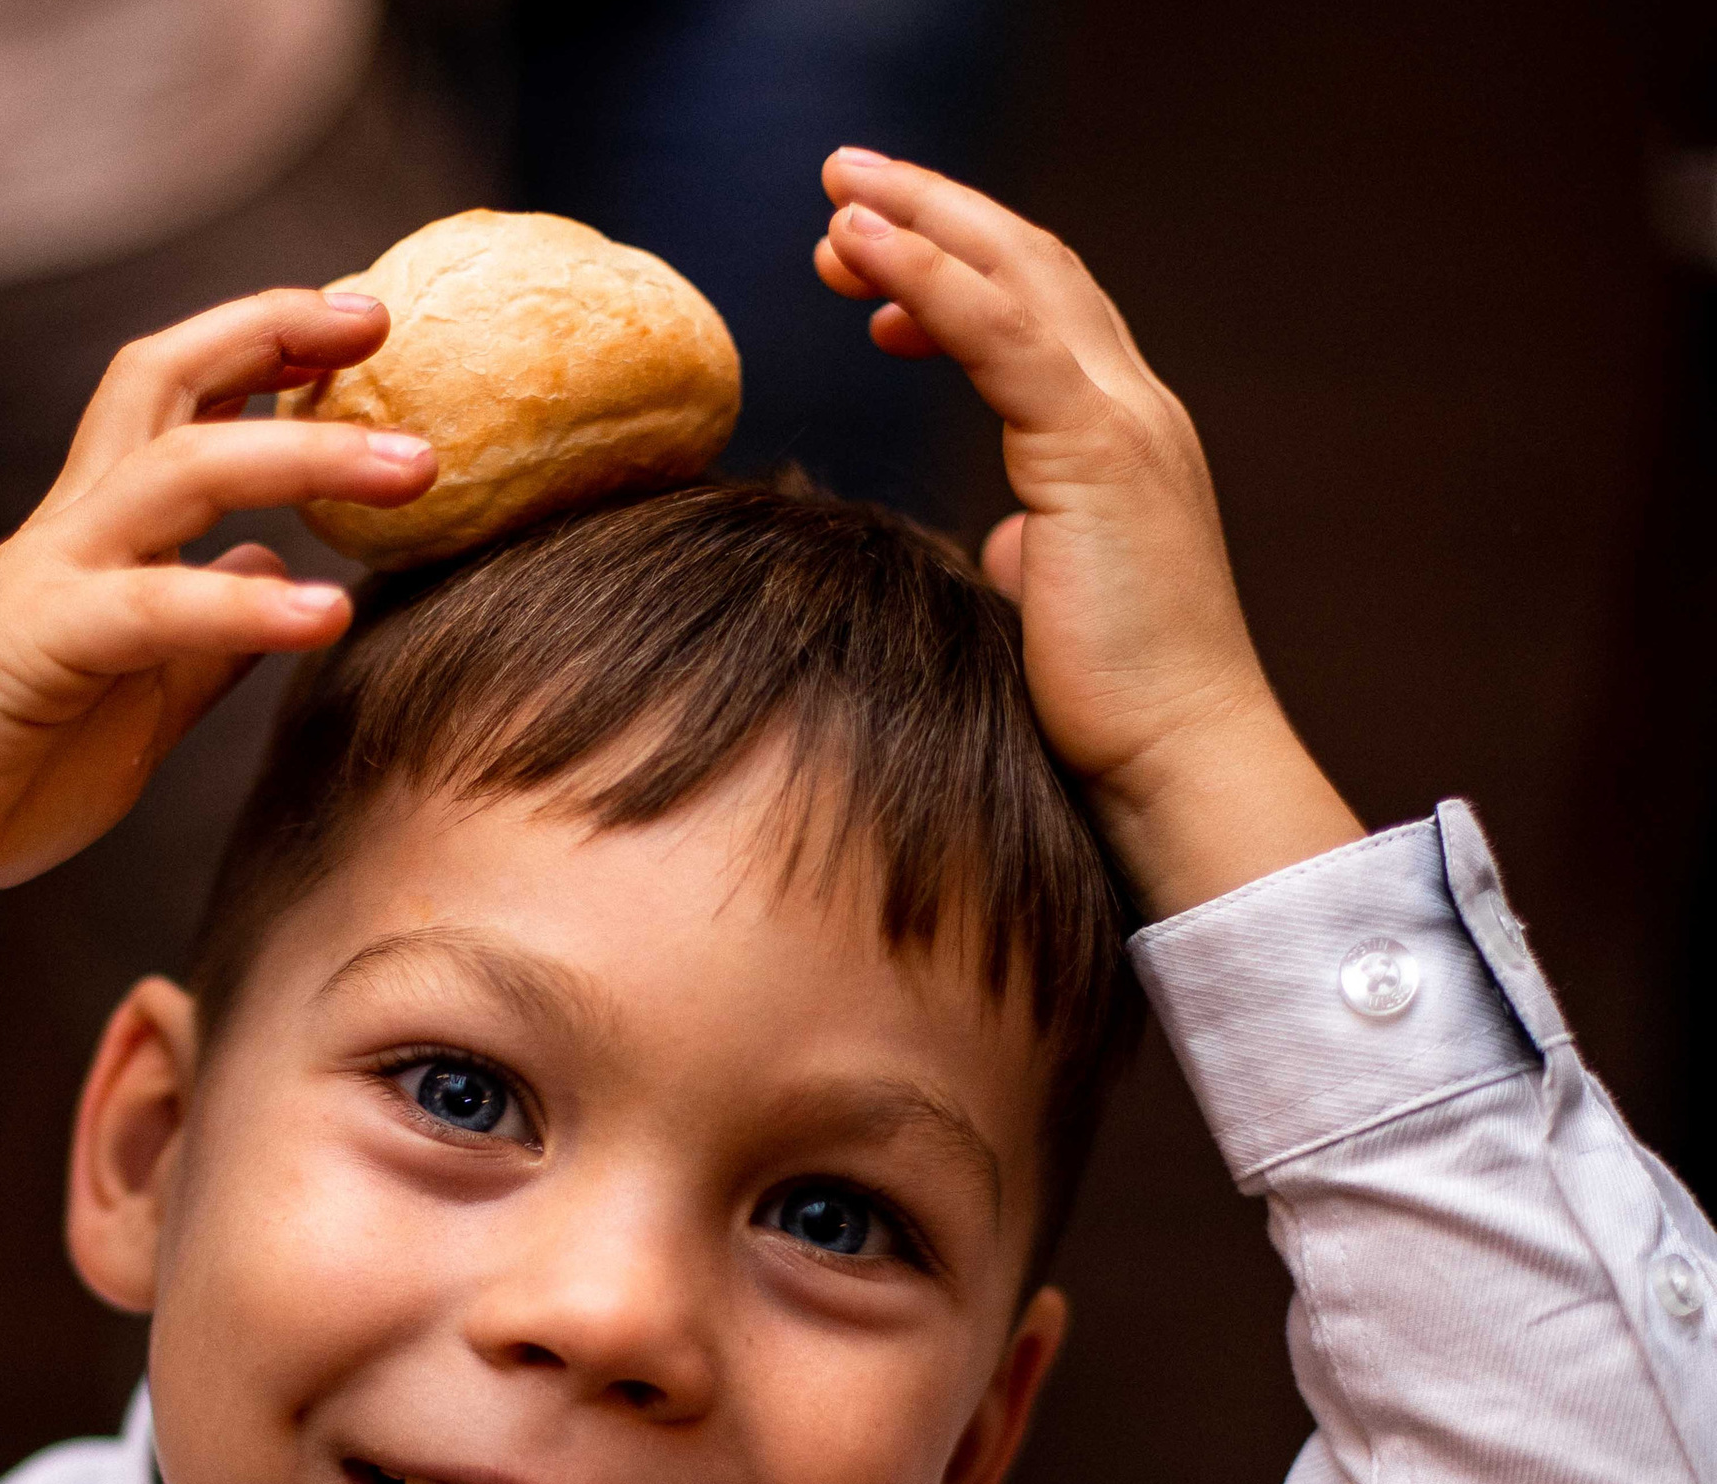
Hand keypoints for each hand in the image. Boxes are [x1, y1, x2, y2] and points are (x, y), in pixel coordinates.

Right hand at [0, 291, 435, 992]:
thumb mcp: (135, 703)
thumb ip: (205, 638)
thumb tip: (273, 565)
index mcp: (94, 540)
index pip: (178, 401)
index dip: (262, 348)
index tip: (356, 328)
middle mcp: (72, 533)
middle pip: (170, 383)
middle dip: (277, 331)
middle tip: (385, 314)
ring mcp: (52, 580)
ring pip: (181, 469)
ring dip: (306, 453)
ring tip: (417, 465)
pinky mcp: (38, 648)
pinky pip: (155, 607)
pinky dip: (247, 604)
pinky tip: (330, 614)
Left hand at [816, 153, 1357, 917]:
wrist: (1176, 762)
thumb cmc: (1110, 711)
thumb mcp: (1052, 610)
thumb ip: (1029, 556)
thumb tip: (1001, 550)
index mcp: (1117, 441)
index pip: (1037, 316)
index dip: (955, 273)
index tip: (867, 275)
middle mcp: (1132, 408)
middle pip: (1030, 265)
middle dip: (933, 216)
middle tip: (841, 191)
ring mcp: (1122, 419)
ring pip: (1016, 273)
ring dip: (920, 220)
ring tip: (838, 192)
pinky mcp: (1094, 451)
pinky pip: (1000, 331)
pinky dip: (927, 274)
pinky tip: (863, 245)